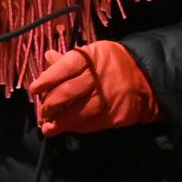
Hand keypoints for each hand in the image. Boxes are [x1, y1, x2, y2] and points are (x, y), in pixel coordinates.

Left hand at [28, 41, 161, 136]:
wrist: (147, 81)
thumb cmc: (114, 65)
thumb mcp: (95, 54)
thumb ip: (70, 60)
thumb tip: (47, 57)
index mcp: (91, 58)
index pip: (64, 67)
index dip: (47, 79)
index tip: (34, 89)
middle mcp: (98, 77)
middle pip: (67, 92)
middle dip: (50, 104)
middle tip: (42, 112)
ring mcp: (106, 98)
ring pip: (76, 112)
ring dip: (59, 122)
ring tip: (48, 127)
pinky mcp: (113, 115)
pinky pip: (89, 124)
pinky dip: (74, 127)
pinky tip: (66, 127)